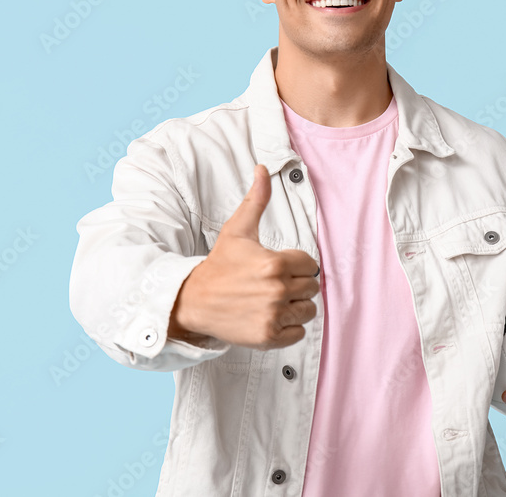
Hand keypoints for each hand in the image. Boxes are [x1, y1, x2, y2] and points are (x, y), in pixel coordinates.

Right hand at [168, 164, 320, 350]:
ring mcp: (273, 315)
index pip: (311, 265)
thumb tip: (262, 168)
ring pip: (308, 311)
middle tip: (273, 284)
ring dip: (295, 307)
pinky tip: (270, 317)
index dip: (297, 265)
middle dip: (297, 285)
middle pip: (311, 288)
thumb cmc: (219, 265)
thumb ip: (256, 200)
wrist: (193, 300)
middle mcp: (276, 291)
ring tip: (273, 301)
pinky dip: (288, 328)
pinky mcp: (268, 337)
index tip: (278, 267)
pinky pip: (298, 333)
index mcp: (274, 263)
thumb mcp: (237, 230)